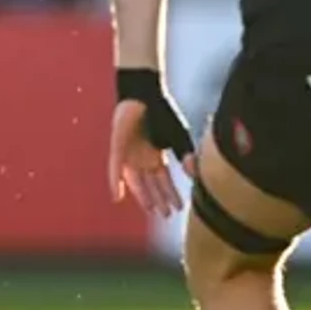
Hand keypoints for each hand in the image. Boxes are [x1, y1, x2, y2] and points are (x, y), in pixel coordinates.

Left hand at [110, 101, 195, 217]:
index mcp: (156, 156)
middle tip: (167, 215)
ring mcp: (129, 155)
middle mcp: (142, 159)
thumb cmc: (160, 113)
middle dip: (159, 199)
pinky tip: (117, 196)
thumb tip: (195, 175)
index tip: (179, 208)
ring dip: (143, 196)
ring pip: (136, 181)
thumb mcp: (178, 138)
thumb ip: (186, 156)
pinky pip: (115, 168)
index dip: (171, 194)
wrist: (143, 94)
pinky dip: (116, 182)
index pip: (165, 180)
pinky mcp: (117, 148)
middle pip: (151, 184)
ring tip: (152, 210)